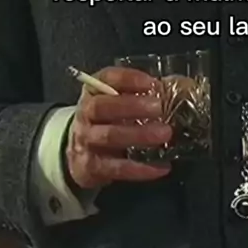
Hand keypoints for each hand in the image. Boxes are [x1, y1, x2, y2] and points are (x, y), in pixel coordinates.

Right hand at [64, 66, 172, 190]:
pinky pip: (117, 168)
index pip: (105, 78)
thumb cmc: (105, 120)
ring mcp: (86, 141)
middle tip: (158, 108)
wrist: (77, 155)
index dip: (128, 79)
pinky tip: (162, 166)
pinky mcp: (92, 167)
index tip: (151, 83)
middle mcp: (85, 114)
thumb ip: (136, 94)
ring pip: (110, 137)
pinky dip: (141, 169)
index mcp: (93, 92)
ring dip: (139, 135)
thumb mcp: (114, 102)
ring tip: (165, 133)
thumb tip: (170, 90)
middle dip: (132, 106)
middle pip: (103, 107)